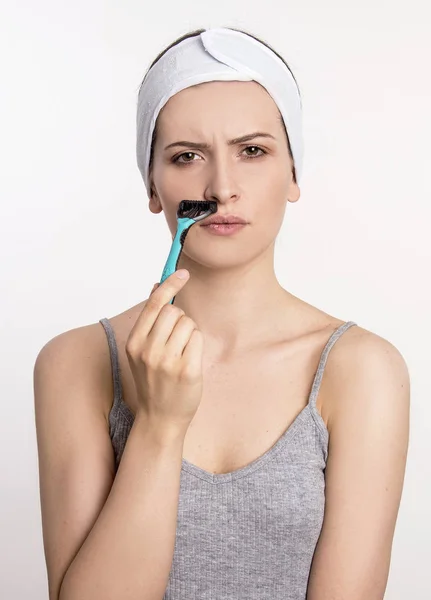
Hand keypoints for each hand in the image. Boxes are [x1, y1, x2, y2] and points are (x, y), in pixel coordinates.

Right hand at [125, 270, 203, 435]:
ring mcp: (168, 361)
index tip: (183, 273)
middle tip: (176, 341)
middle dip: (180, 320)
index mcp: (134, 342)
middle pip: (174, 311)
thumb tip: (157, 286)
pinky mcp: (187, 369)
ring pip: (189, 323)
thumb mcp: (142, 350)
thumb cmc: (153, 381)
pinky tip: (189, 362)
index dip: (170, 284)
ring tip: (181, 353)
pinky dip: (197, 345)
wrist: (160, 418)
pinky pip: (198, 338)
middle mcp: (149, 350)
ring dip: (189, 333)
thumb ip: (150, 320)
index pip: (154, 303)